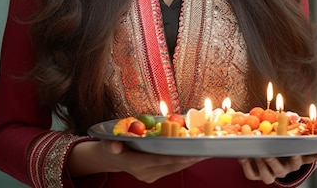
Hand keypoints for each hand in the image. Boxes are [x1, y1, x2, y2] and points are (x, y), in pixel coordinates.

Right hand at [69, 139, 206, 182]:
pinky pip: (173, 167)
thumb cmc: (112, 143)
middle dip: (190, 157)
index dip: (176, 155)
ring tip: (207, 150)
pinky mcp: (156, 175)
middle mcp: (145, 173)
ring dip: (191, 159)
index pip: (160, 159)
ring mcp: (151, 176)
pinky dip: (185, 160)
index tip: (192, 151)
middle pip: (172, 164)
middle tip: (208, 149)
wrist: (111, 157)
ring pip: (175, 167)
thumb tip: (115, 147)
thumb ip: (112, 144)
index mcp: (135, 163)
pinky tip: (196, 153)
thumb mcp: (108, 141)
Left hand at [238, 152, 316, 183]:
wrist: (269, 159)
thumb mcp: (297, 150)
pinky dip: (246, 166)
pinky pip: (250, 174)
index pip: (296, 163)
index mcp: (292, 164)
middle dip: (272, 161)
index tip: (293, 152)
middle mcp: (281, 172)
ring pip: (264, 174)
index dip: (294, 159)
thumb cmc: (284, 151)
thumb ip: (311, 150)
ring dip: (259, 163)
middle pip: (278, 169)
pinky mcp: (254, 176)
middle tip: (267, 152)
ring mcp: (267, 175)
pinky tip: (243, 156)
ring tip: (254, 151)